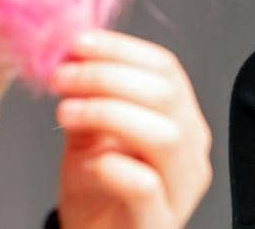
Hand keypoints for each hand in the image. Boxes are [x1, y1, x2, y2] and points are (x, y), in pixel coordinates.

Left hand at [52, 30, 211, 228]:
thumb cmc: (96, 187)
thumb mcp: (90, 131)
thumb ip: (89, 95)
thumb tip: (69, 50)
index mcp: (181, 119)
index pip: (165, 68)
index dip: (119, 49)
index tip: (76, 43)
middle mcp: (191, 151)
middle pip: (165, 94)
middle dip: (106, 76)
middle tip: (62, 76)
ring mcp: (180, 190)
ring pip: (165, 135)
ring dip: (107, 112)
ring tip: (65, 112)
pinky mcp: (159, 223)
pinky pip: (145, 185)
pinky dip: (113, 165)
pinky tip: (88, 161)